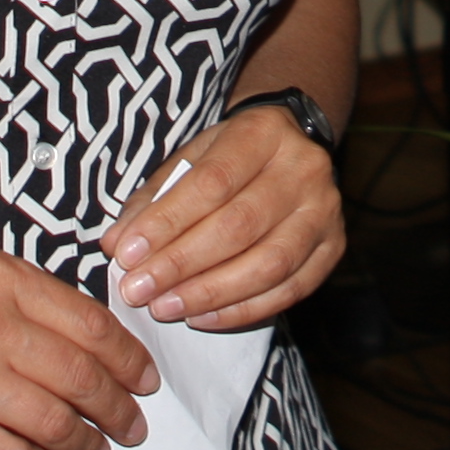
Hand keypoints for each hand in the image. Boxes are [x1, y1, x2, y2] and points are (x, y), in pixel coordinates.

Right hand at [0, 251, 155, 449]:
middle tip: (133, 422)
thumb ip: (23, 295)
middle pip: (82, 377)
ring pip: (54, 424)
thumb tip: (83, 336)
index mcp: (0, 279)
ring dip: (86, 444)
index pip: (91, 323)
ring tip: (97, 449)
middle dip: (118, 408)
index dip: (129, 357)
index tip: (144, 376)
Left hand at [105, 102, 344, 332]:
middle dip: (182, 264)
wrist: (292, 147)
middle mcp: (304, 168)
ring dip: (210, 293)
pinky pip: (290, 290)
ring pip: (268, 263)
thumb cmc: (230, 157)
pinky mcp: (334, 247)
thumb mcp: (191, 158)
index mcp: (264, 132)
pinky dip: (242, 310)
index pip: (212, 182)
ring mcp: (325, 210)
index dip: (167, 223)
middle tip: (138, 291)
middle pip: (240, 225)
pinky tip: (202, 317)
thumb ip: (153, 199)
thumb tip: (116, 244)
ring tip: (165, 307)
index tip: (126, 254)